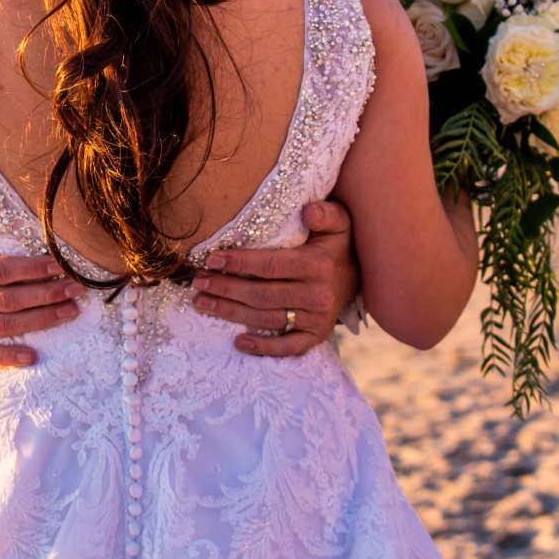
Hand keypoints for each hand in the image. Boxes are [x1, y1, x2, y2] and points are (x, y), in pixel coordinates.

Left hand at [189, 199, 358, 356]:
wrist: (361, 277)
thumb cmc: (337, 245)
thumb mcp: (339, 222)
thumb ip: (325, 212)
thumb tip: (307, 211)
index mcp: (318, 265)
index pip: (270, 265)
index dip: (238, 262)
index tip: (211, 259)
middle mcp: (317, 295)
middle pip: (261, 294)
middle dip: (225, 288)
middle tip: (197, 283)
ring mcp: (317, 319)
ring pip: (267, 318)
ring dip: (230, 312)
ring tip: (202, 303)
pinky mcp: (316, 336)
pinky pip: (288, 347)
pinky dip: (263, 347)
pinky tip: (238, 342)